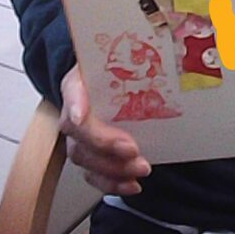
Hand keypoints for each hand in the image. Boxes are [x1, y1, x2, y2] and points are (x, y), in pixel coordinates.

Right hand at [60, 64, 150, 194]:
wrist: (108, 78)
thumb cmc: (115, 69)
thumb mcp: (123, 55)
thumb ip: (136, 54)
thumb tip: (163, 49)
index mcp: (78, 82)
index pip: (72, 92)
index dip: (75, 105)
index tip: (82, 117)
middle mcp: (74, 110)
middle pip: (78, 135)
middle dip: (105, 147)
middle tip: (133, 151)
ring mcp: (78, 136)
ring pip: (84, 158)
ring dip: (111, 169)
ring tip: (139, 170)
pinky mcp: (89, 154)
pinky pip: (92, 173)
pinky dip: (111, 183)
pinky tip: (131, 185)